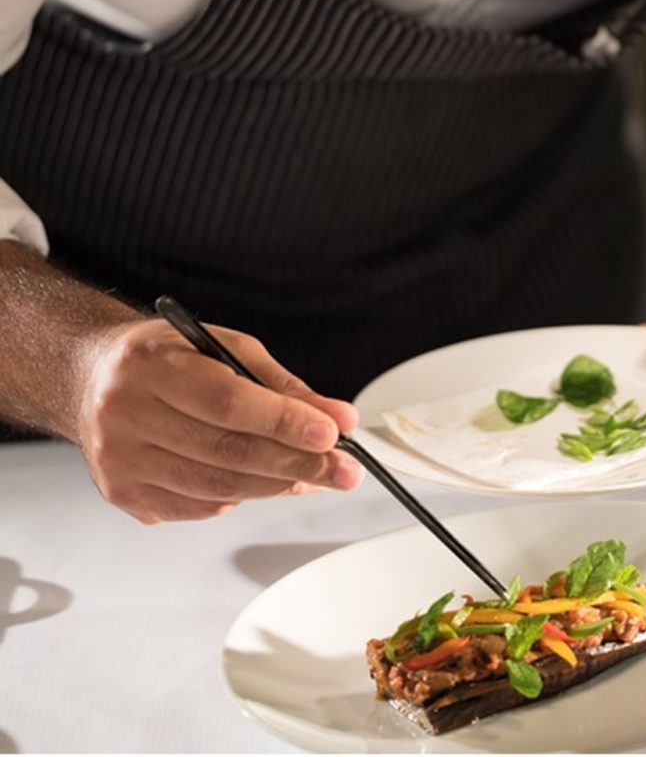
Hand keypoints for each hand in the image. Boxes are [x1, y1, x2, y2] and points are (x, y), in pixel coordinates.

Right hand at [77, 318, 363, 522]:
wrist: (93, 378)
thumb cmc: (165, 358)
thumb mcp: (223, 348)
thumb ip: (280, 385)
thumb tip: (336, 418)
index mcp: (148, 366)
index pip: (227, 402)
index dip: (283, 421)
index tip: (331, 433)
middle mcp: (125, 413)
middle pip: (225, 452)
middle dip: (295, 464)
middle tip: (343, 469)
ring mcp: (119, 460)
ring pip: (216, 488)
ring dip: (275, 486)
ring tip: (312, 476)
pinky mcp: (123, 494)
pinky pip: (198, 507)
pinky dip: (238, 498)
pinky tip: (258, 482)